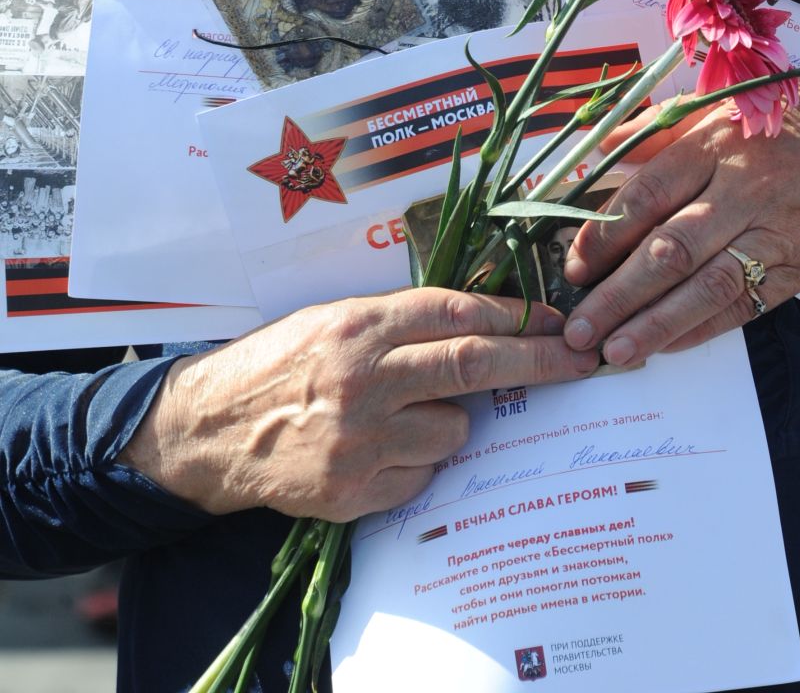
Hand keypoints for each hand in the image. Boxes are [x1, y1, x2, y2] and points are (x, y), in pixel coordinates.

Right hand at [121, 288, 599, 521]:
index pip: (457, 312)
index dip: (514, 313)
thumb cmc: (282, 364)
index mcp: (361, 325)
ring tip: (407, 416)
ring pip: (453, 430)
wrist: (212, 431)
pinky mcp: (355, 491)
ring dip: (451, 422)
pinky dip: (417, 465)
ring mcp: (361, 439)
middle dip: (538, 361)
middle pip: (473, 365)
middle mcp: (365, 379)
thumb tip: (483, 319)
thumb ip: (401, 319)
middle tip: (582, 359)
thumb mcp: (335, 318)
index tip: (554, 318)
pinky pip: (422, 478)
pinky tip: (382, 450)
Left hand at [559, 76, 799, 366]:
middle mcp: (743, 189)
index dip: (605, 234)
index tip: (571, 265)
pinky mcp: (798, 271)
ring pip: (706, 287)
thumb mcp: (726, 107)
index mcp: (717, 142)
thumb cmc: (793, 121)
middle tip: (575, 327)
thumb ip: (659, 130)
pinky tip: (664, 347)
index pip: (649, 193)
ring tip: (612, 352)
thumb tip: (596, 147)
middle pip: (671, 248)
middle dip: (618, 293)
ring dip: (655, 324)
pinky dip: (701, 330)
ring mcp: (774, 233)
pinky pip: (744, 307)